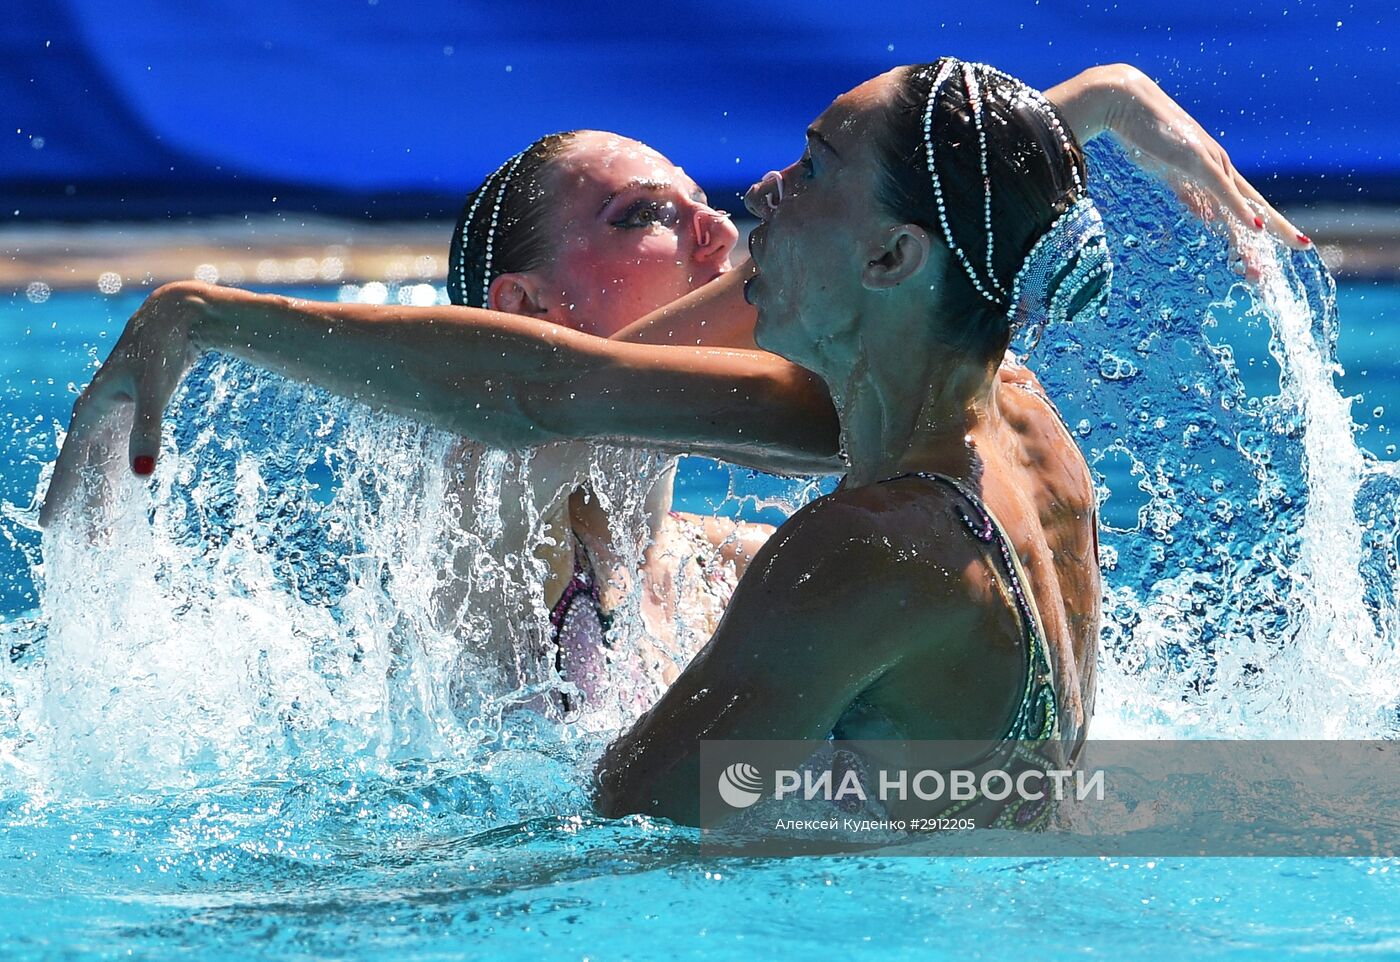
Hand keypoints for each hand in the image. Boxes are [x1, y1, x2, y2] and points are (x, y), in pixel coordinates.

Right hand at [39, 282, 204, 527]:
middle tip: (89, 546)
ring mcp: (116, 415)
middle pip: (88, 472)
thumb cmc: (159, 351)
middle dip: (86, 507)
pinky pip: (121, 453)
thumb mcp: (153, 392)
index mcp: (91, 412)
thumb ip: (148, 433)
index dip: (61, 496)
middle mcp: (97, 416)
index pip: (71, 465)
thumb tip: (142, 476)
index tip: (49, 527)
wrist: (177, 318)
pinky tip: (127, 492)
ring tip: (106, 533)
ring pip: (105, 465)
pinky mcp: (135, 412)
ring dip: (104, 496)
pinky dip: (122, 475)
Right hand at [1092, 65, 1309, 276]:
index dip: (1263, 224)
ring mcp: (1211, 163)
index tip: (1280, 243)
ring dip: (1260, 232)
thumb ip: (1187, 192)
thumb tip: (1203, 214)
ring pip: (1244, 203)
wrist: (1125, 101)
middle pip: (1256, 204)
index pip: (1245, 203)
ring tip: (1279, 253)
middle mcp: (1220, 167)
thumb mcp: (1169, 171)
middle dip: (1279, 229)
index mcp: (1214, 171)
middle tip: (1304, 247)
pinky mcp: (1197, 161)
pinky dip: (1240, 210)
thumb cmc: (1142, 134)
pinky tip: (1255, 227)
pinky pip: (1223, 191)